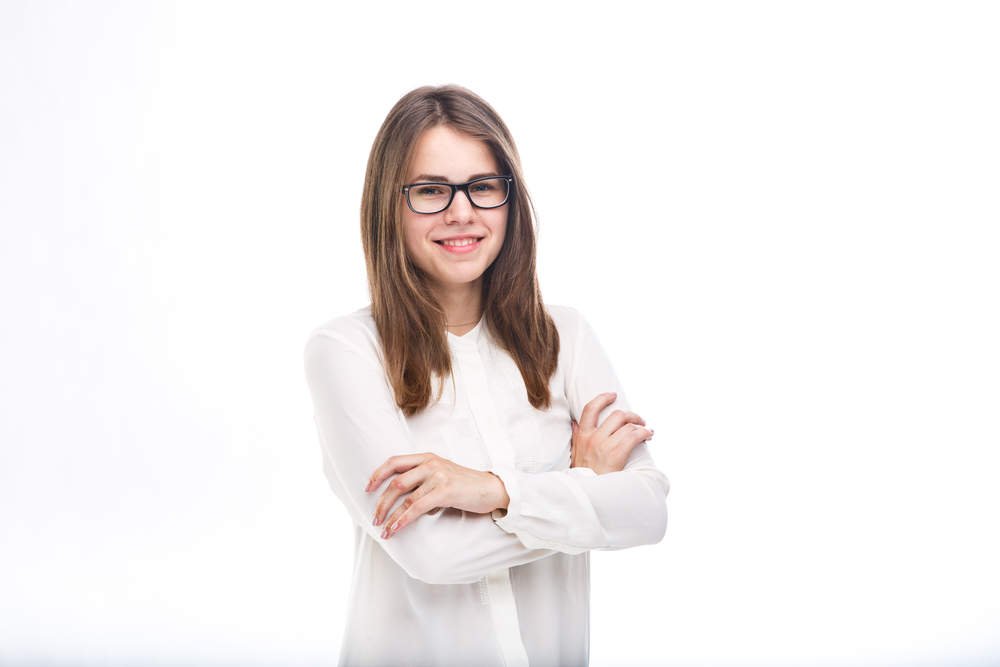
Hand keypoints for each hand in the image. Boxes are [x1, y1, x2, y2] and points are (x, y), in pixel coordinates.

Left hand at [366, 453, 509, 539]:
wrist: (493, 489)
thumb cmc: (466, 485)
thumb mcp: (442, 474)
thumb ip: (423, 478)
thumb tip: (400, 496)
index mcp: (427, 457)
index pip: (394, 461)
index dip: (377, 475)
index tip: (367, 489)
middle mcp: (430, 463)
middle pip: (395, 482)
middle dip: (381, 503)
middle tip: (374, 519)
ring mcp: (438, 476)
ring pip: (404, 498)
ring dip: (390, 516)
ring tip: (383, 531)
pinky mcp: (445, 490)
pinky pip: (417, 507)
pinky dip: (403, 519)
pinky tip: (396, 529)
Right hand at [571, 392, 653, 474]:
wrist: (587, 495)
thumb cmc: (582, 475)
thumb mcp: (574, 453)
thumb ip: (576, 436)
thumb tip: (575, 422)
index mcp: (582, 436)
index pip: (590, 408)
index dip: (603, 398)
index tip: (613, 395)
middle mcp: (593, 438)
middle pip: (616, 415)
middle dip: (632, 414)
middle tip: (639, 419)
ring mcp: (604, 446)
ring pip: (628, 425)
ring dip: (641, 425)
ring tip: (646, 430)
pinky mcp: (615, 455)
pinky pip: (634, 436)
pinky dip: (645, 433)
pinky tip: (648, 436)